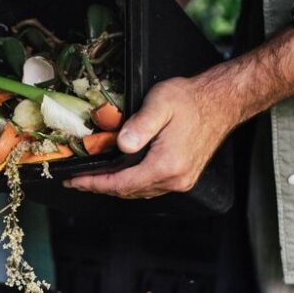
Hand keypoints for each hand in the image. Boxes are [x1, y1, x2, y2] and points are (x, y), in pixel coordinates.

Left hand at [64, 67, 240, 198]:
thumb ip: (140, 125)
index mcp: (166, 165)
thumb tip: (121, 145)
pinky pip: (150, 187)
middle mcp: (175, 179)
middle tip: (77, 181)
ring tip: (94, 179)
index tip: (73, 181)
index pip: (121, 183)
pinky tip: (121, 176)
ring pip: (139, 192)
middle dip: (100, 187)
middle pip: (128, 191)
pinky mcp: (184, 178)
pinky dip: (132, 184)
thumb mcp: (160, 103)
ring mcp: (181, 181)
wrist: (220, 102)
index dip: (94, 184)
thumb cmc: (190, 100)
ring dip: (116, 187)